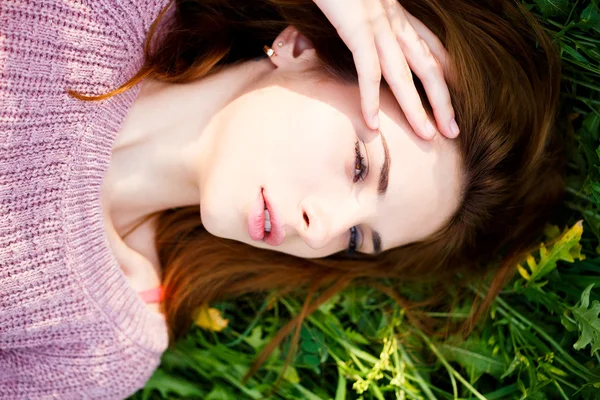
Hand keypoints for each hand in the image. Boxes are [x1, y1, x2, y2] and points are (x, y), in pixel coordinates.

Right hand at [312, 0, 458, 139]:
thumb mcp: (358, 4)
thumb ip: (363, 23)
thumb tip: (360, 42)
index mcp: (396, 16)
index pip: (428, 50)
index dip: (442, 78)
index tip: (450, 102)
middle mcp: (394, 21)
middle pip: (427, 67)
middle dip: (442, 102)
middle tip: (452, 131)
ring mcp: (379, 25)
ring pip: (404, 74)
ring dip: (417, 109)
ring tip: (428, 137)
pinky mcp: (358, 28)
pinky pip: (368, 70)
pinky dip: (371, 99)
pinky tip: (373, 124)